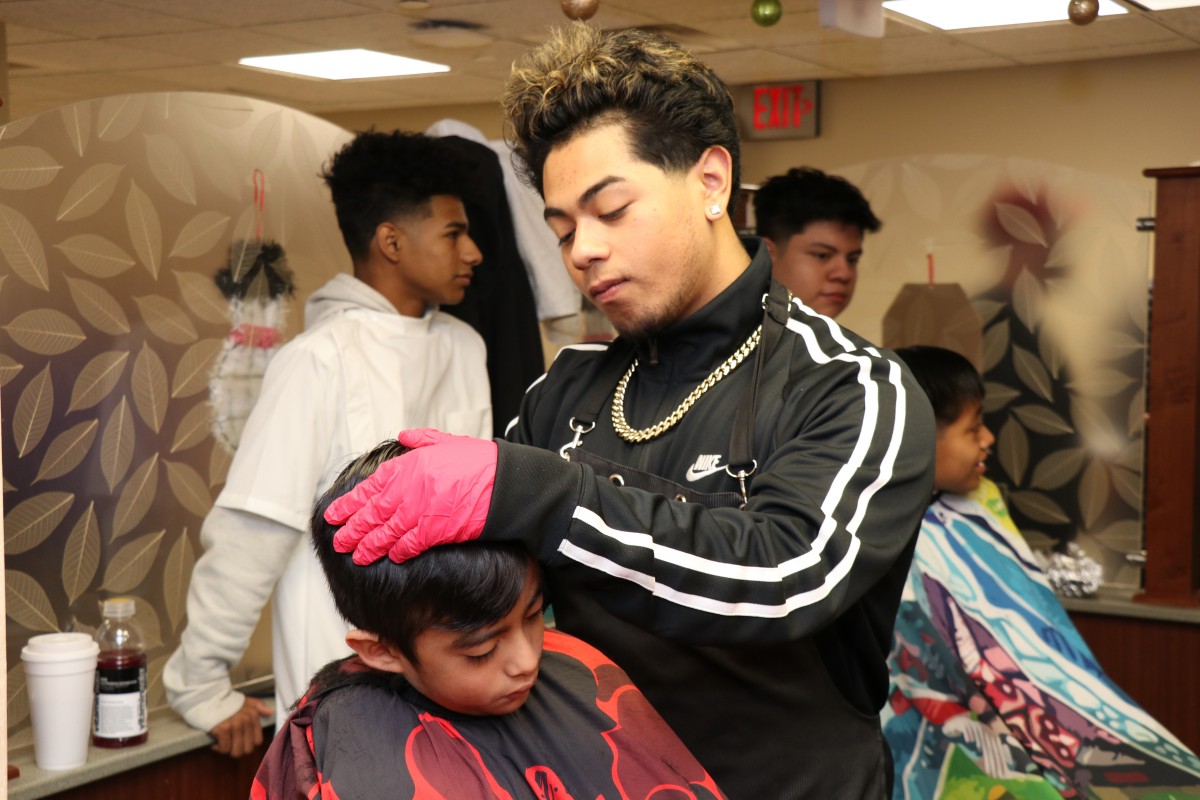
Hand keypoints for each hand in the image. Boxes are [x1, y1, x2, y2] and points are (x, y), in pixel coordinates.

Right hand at [209, 695, 271, 757]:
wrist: (209, 698)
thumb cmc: (228, 702)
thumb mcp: (246, 701)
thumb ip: (259, 707)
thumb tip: (270, 712)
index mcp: (254, 716)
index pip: (257, 741)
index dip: (248, 744)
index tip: (241, 741)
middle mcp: (246, 721)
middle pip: (247, 749)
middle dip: (238, 749)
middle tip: (231, 743)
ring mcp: (235, 726)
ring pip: (236, 752)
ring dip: (228, 750)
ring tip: (224, 743)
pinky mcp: (223, 730)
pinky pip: (224, 749)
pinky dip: (218, 748)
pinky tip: (216, 742)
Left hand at [326, 428, 496, 564]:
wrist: (502, 482)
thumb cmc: (477, 460)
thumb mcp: (446, 441)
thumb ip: (421, 440)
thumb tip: (403, 436)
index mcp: (407, 467)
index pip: (368, 488)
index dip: (348, 503)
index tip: (333, 514)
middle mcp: (407, 490)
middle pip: (371, 513)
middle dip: (352, 529)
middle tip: (339, 541)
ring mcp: (419, 512)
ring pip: (385, 532)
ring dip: (370, 546)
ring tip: (358, 556)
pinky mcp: (434, 530)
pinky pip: (409, 544)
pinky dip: (398, 551)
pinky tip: (391, 557)